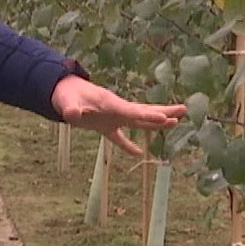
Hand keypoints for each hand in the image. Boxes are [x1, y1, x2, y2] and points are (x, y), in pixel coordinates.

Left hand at [51, 74, 185, 156]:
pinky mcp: (105, 125)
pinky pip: (120, 137)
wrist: (61, 92)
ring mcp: (113, 118)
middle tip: (184, 110)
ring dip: (157, 123)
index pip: (133, 111)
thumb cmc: (65, 96)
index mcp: (111, 104)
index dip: (148, 116)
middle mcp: (117, 110)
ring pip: (139, 121)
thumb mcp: (67, 103)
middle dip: (164, 112)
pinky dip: (128, 145)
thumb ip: (71, 110)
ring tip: (176, 122)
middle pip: (145, 112)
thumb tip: (73, 115)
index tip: (165, 117)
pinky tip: (139, 153)